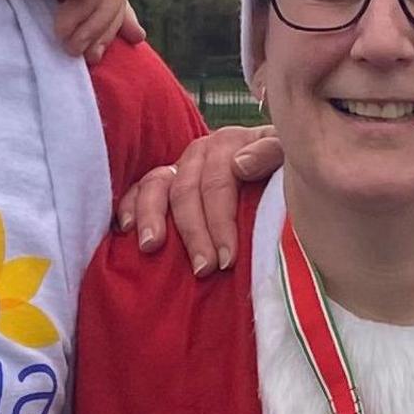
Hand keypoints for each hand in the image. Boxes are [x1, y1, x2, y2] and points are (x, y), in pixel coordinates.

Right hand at [117, 123, 281, 271]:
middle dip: (193, 232)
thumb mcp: (288, 158)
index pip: (219, 182)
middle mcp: (200, 151)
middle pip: (187, 189)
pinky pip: (139, 189)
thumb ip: (272, 154)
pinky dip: (129, 206)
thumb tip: (239, 166)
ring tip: (152, 247)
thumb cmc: (284, 173)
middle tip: (203, 269)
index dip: (221, 221)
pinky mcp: (164, 181)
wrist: (277, 172)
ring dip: (152, 217)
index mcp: (230, 143)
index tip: (227, 259)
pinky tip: (125, 229)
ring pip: (156, 185)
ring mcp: (179, 165)